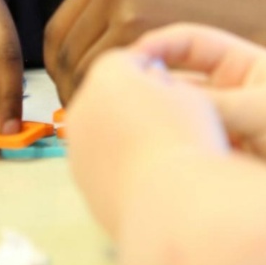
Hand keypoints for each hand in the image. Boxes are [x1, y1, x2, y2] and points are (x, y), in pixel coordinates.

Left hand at [42, 0, 265, 101]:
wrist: (255, 27)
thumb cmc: (200, 30)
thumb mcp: (148, 8)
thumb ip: (108, 28)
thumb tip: (62, 69)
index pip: (56, 36)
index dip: (58, 72)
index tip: (71, 96)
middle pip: (64, 57)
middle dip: (71, 92)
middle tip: (94, 119)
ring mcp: (124, 10)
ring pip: (81, 74)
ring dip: (90, 103)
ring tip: (112, 122)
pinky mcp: (140, 33)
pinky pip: (108, 83)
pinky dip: (111, 106)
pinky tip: (129, 118)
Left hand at [67, 46, 226, 235]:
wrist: (171, 205)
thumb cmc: (185, 142)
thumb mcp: (188, 94)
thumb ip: (163, 80)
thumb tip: (152, 81)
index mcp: (107, 74)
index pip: (128, 60)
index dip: (154, 70)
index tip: (174, 86)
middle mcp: (82, 106)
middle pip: (108, 94)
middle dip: (133, 101)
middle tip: (170, 119)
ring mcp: (77, 148)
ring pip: (102, 130)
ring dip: (124, 134)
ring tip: (162, 151)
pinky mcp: (82, 183)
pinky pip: (102, 162)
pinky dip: (119, 164)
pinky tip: (151, 175)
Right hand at [132, 23, 265, 160]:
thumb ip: (211, 104)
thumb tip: (154, 96)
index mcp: (245, 66)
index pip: (187, 44)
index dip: (155, 48)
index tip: (127, 65)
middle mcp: (232, 97)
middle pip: (175, 86)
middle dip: (148, 94)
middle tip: (123, 110)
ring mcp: (229, 133)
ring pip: (179, 125)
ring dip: (163, 129)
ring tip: (147, 140)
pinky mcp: (229, 170)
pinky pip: (193, 160)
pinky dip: (179, 163)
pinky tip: (168, 170)